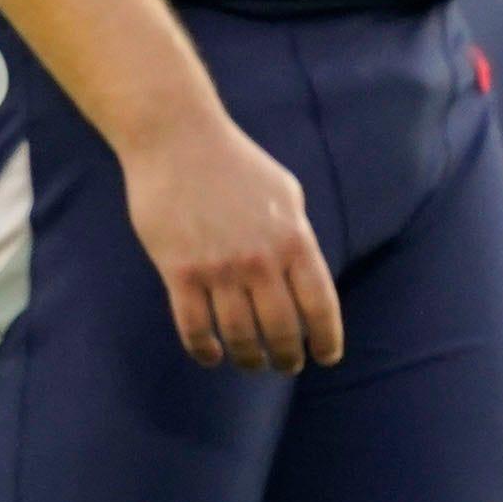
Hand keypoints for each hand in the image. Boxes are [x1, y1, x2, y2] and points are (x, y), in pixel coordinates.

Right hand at [119, 109, 344, 372]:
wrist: (175, 137)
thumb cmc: (233, 161)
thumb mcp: (285, 191)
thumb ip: (298, 235)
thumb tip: (304, 276)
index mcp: (293, 238)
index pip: (320, 306)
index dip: (327, 340)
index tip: (325, 356)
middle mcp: (260, 259)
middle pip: (282, 330)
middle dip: (287, 357)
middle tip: (285, 365)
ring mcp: (218, 267)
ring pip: (240, 336)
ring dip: (249, 358)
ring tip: (250, 362)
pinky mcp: (179, 270)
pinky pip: (194, 327)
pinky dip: (204, 350)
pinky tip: (211, 355)